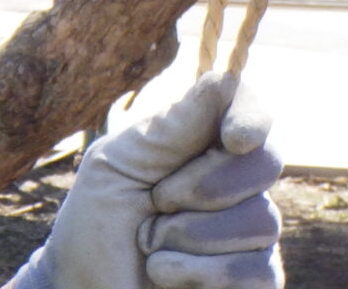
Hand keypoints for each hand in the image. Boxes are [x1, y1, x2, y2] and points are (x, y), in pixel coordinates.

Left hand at [6, 74, 283, 288]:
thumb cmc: (96, 221)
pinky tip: (166, 274)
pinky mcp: (253, 281)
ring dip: (190, 235)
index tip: (234, 139)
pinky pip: (260, 272)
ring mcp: (249, 233)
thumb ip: (170, 128)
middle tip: (155, 201)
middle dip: (205, 185)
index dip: (251, 116)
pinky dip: (201, 273)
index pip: (248, 108)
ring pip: (261, 221)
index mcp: (204, 140)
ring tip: (150, 245)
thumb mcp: (118, 164)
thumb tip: (224, 80)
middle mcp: (236, 181)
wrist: (81, 288)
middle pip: (266, 161)